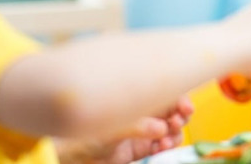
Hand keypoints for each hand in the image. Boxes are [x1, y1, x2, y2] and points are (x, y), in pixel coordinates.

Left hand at [55, 95, 193, 163]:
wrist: (65, 156)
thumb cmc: (78, 131)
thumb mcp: (108, 126)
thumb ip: (136, 126)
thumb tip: (160, 127)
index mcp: (133, 97)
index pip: (162, 93)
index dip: (178, 98)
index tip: (185, 107)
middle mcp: (139, 112)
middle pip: (170, 110)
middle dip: (180, 114)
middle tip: (179, 121)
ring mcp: (139, 131)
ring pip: (169, 128)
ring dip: (174, 132)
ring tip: (169, 137)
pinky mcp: (137, 150)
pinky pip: (160, 146)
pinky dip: (165, 146)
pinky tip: (162, 146)